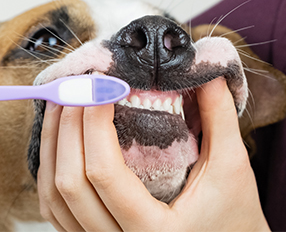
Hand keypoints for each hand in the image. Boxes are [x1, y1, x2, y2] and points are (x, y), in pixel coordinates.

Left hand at [37, 78, 269, 230]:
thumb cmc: (235, 217)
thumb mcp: (232, 168)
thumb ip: (219, 116)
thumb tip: (206, 69)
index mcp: (153, 231)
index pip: (103, 173)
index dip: (93, 123)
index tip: (100, 86)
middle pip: (69, 184)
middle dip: (67, 127)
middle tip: (78, 87)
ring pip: (54, 198)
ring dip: (51, 146)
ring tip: (61, 104)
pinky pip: (55, 209)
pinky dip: (50, 170)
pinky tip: (59, 139)